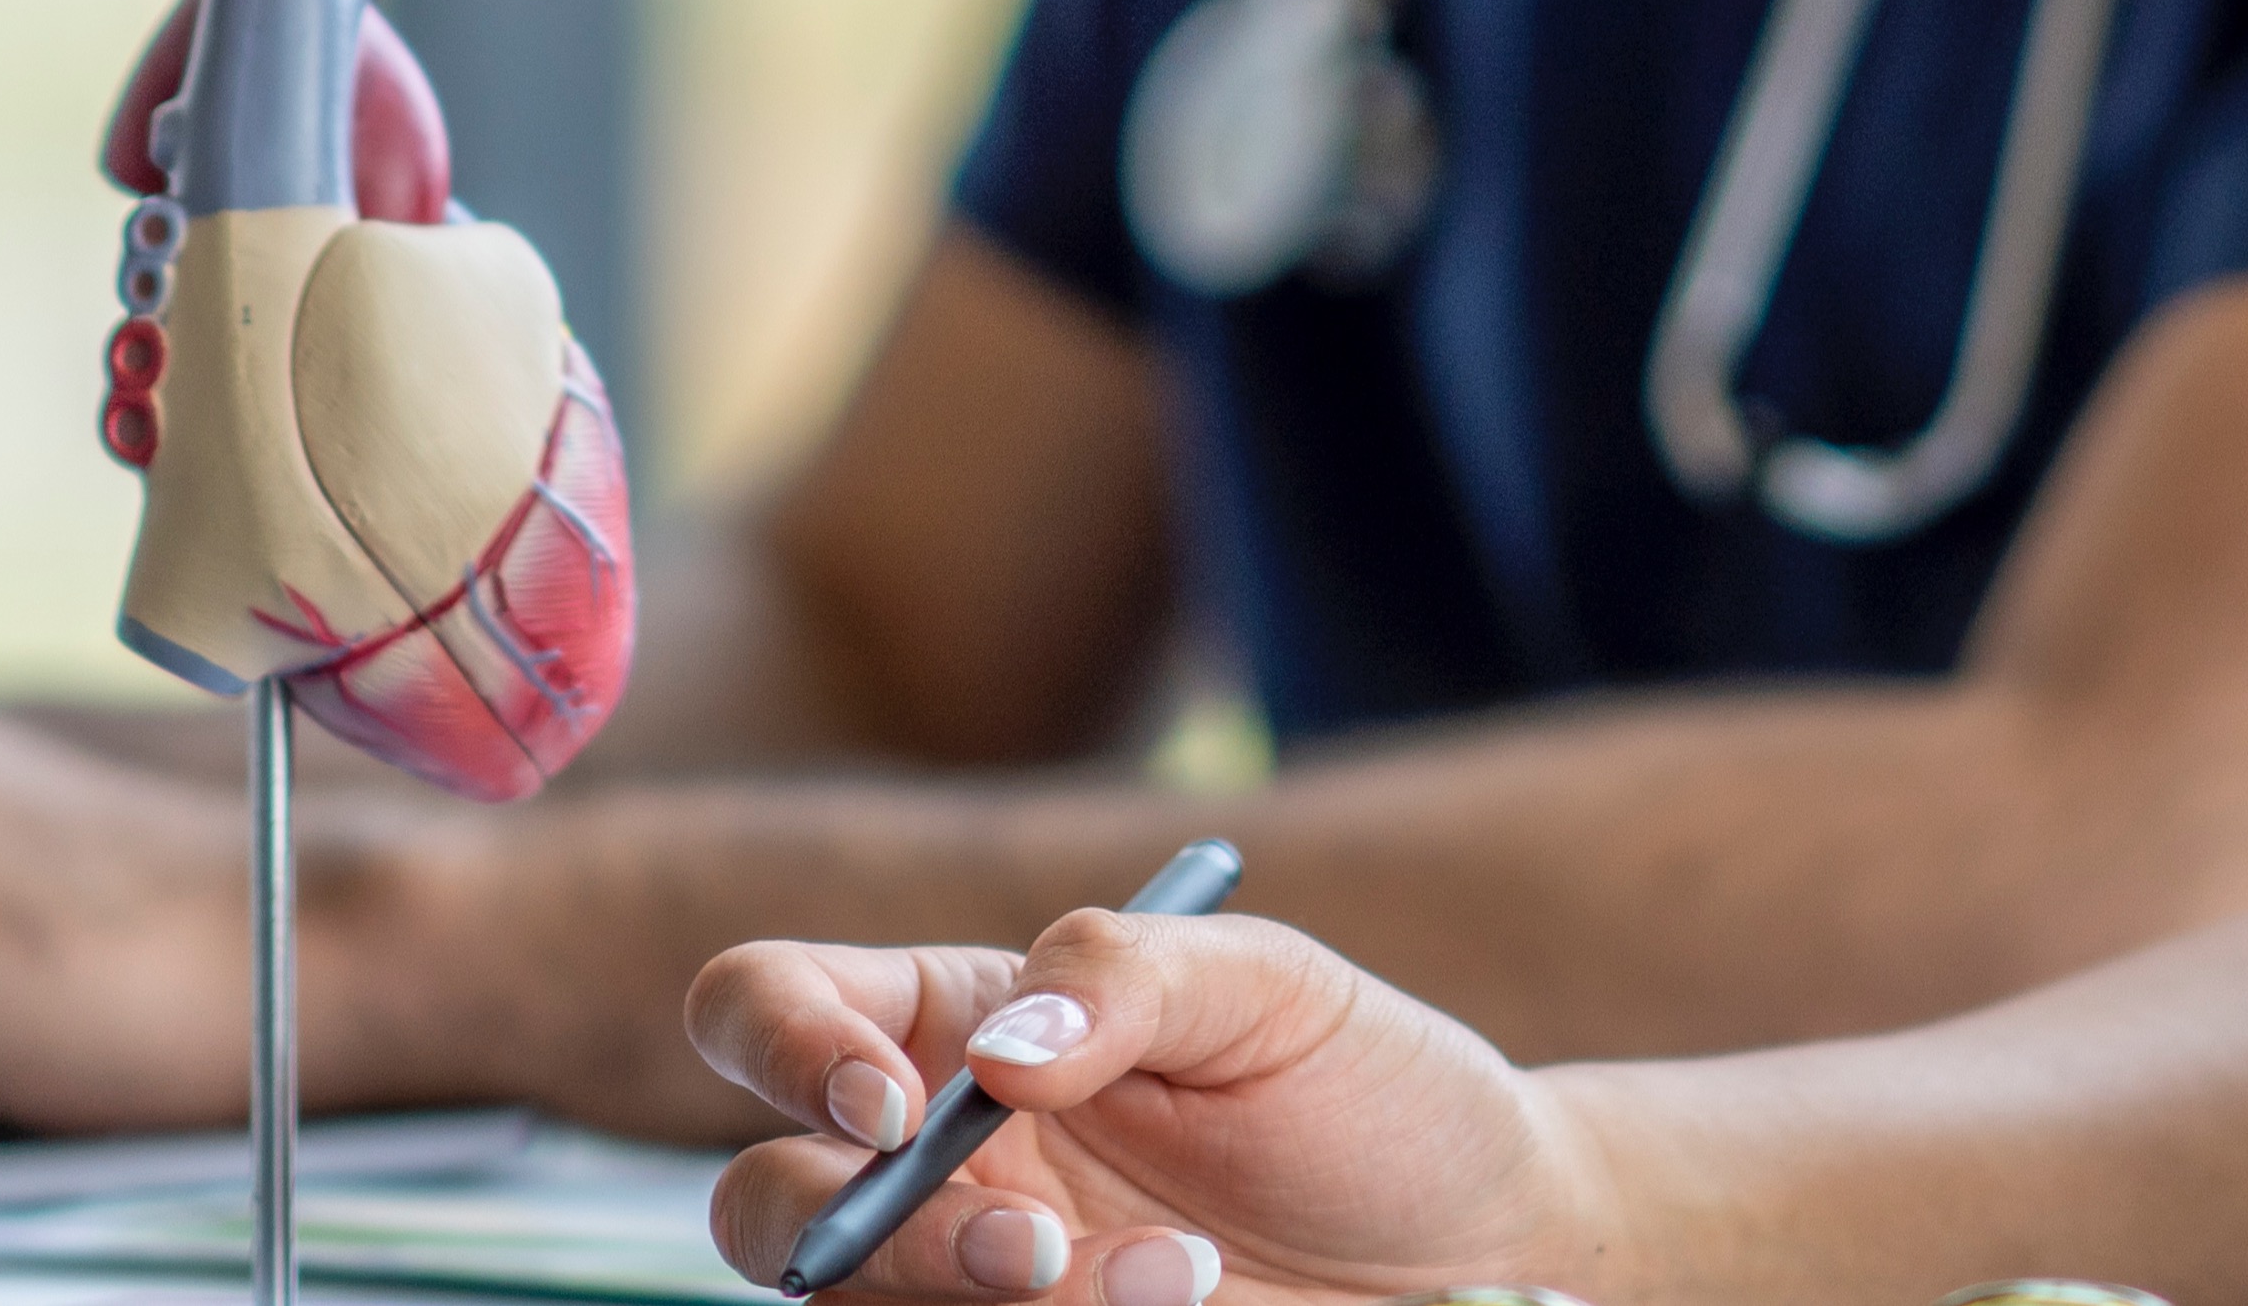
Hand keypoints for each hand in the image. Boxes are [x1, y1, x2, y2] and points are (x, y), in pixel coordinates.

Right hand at [691, 913, 1605, 1304]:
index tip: (896, 1108)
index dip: (783, 1049)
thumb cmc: (1370, 1094)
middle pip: (767, 1205)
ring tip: (1179, 1281)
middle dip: (879, 1239)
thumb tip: (1001, 1043)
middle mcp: (934, 1162)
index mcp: (957, 1021)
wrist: (1481, 1250)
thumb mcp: (1276, 990)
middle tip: (1037, 1253)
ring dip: (998, 1303)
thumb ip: (1129, 975)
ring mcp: (974, 1277)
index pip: (766, 1007)